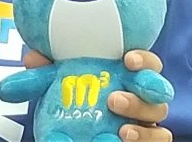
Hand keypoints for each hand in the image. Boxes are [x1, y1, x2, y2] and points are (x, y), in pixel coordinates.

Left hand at [23, 49, 171, 141]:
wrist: (74, 133)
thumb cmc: (74, 102)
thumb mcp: (56, 87)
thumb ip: (45, 74)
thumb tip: (32, 58)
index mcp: (125, 75)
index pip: (147, 62)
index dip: (144, 59)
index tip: (128, 59)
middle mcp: (141, 96)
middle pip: (159, 90)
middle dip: (145, 91)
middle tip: (115, 99)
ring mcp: (146, 121)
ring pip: (159, 119)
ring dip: (140, 122)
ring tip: (120, 128)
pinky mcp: (147, 140)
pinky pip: (160, 139)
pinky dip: (145, 139)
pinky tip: (124, 138)